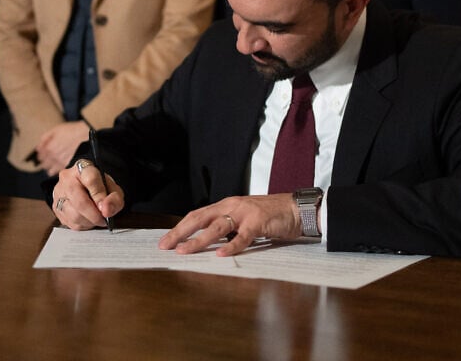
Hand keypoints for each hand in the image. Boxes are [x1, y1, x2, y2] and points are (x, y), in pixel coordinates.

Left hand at [36, 121, 91, 176]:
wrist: (86, 133)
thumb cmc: (72, 130)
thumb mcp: (55, 130)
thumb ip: (44, 139)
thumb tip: (37, 148)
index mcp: (48, 148)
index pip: (40, 157)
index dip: (42, 156)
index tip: (45, 155)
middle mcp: (53, 157)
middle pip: (44, 165)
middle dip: (46, 162)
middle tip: (50, 159)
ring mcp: (61, 162)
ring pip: (51, 171)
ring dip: (51, 168)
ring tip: (56, 164)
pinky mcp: (69, 165)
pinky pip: (60, 171)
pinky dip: (59, 170)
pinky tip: (61, 166)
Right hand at [51, 159, 122, 229]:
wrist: (84, 186)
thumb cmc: (99, 187)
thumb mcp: (112, 189)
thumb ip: (114, 198)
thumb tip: (106, 211)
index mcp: (83, 168)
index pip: (91, 180)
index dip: (100, 197)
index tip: (106, 209)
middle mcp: (67, 178)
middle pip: (80, 201)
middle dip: (94, 215)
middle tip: (103, 219)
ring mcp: (58, 193)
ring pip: (74, 215)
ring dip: (88, 221)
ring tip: (96, 219)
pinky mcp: (55, 207)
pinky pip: (69, 222)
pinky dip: (82, 225)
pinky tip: (87, 220)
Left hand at [159, 194, 300, 256]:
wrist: (296, 208)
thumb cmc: (269, 216)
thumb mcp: (242, 219)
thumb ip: (226, 227)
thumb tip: (205, 243)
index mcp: (226, 205)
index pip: (197, 215)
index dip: (180, 228)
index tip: (165, 241)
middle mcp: (231, 206)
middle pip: (200, 218)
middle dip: (181, 232)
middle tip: (166, 246)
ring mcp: (245, 213)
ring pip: (217, 226)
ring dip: (199, 240)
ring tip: (185, 251)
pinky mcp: (259, 221)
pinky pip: (243, 236)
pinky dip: (231, 246)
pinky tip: (221, 255)